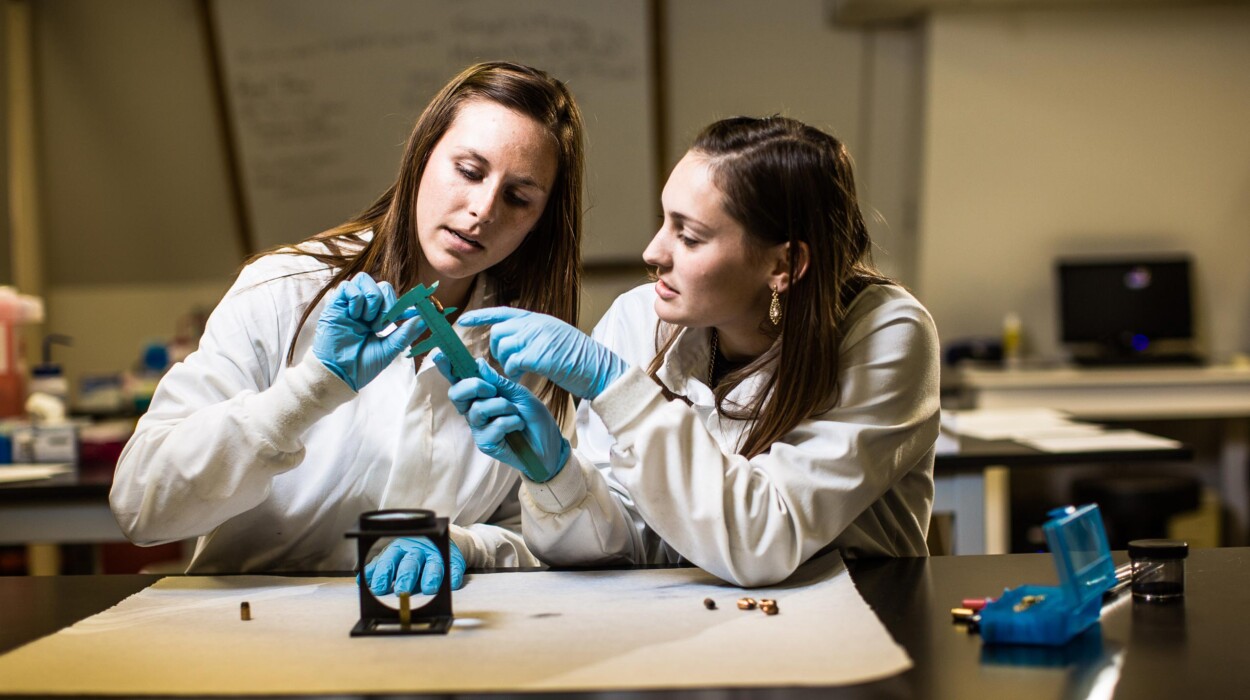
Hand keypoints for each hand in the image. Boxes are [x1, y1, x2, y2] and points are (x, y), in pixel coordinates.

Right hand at [313, 272, 426, 390]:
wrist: (339, 375)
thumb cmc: (362, 365)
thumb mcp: (390, 349)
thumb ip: (406, 333)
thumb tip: (424, 318)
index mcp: (377, 318)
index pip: (393, 298)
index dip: (403, 303)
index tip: (409, 314)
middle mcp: (363, 309)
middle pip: (382, 285)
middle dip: (387, 302)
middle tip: (382, 324)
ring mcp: (349, 306)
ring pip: (364, 279)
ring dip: (372, 298)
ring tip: (367, 320)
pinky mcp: (335, 305)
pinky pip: (347, 286)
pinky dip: (356, 298)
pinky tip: (354, 316)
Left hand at [363, 537, 464, 595]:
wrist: (443, 540)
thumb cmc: (414, 553)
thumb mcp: (395, 556)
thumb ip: (380, 567)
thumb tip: (363, 580)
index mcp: (399, 548)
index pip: (389, 561)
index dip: (384, 575)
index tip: (378, 588)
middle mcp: (417, 549)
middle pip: (410, 562)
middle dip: (406, 577)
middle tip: (402, 591)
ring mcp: (436, 553)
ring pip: (433, 564)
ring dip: (431, 576)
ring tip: (429, 589)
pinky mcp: (453, 558)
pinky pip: (454, 566)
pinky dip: (453, 575)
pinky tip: (451, 584)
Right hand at [432, 353, 569, 481]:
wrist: (550, 444)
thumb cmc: (533, 418)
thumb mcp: (519, 394)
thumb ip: (499, 382)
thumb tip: (479, 364)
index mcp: (480, 396)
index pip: (459, 381)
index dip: (447, 368)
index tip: (439, 354)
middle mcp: (474, 411)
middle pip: (456, 394)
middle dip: (473, 385)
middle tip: (492, 389)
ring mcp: (478, 428)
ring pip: (477, 409)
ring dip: (502, 406)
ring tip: (516, 412)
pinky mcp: (485, 443)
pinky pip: (493, 426)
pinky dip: (510, 422)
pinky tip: (519, 426)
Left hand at [458, 307, 627, 399]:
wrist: (600, 370)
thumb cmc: (580, 360)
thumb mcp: (556, 338)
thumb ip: (535, 334)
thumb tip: (514, 340)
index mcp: (539, 318)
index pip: (504, 312)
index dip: (482, 316)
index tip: (463, 320)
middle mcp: (536, 324)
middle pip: (498, 332)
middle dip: (497, 350)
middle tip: (508, 364)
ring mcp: (538, 337)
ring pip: (502, 347)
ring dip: (505, 363)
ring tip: (517, 371)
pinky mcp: (539, 355)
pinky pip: (512, 363)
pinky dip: (513, 372)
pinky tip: (521, 377)